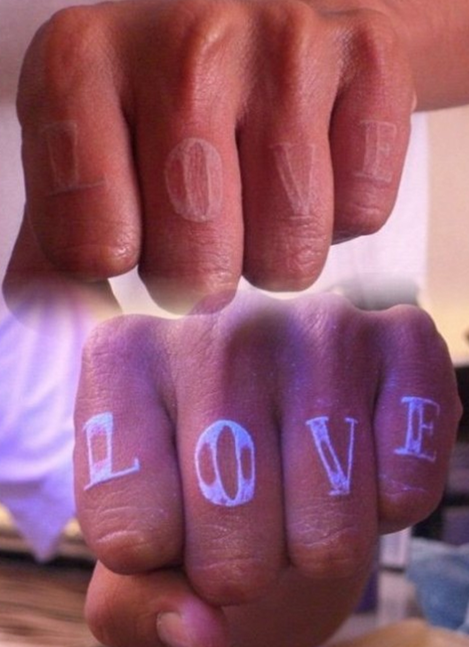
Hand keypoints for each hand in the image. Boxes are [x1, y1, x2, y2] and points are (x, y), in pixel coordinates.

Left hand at [10, 0, 413, 310]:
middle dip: (204, 274)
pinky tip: (315, 163)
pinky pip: (363, 214)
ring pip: (290, 254)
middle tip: (205, 222)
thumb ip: (60, 259)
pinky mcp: (371, 56)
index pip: (93, 251)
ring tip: (259, 191)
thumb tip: (64, 346)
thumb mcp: (88, 167)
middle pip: (198, 270)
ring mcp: (285, 43)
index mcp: (79, 68)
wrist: (258, 24)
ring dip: (274, 251)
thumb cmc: (163, 114)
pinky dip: (340, 216)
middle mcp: (183, 43)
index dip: (124, 264)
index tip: (133, 234)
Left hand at [73, 292, 460, 646]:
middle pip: (230, 547)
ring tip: (298, 488)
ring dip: (315, 542)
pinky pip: (407, 490)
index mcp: (124, 357)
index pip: (130, 535)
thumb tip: (201, 631)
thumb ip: (139, 604)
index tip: (170, 525)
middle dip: (242, 565)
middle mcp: (218, 324)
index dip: (161, 562)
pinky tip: (357, 459)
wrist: (280, 435)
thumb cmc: (196, 491)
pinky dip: (384, 506)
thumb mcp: (141, 550)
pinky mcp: (404, 338)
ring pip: (329, 535)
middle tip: (244, 516)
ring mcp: (317, 324)